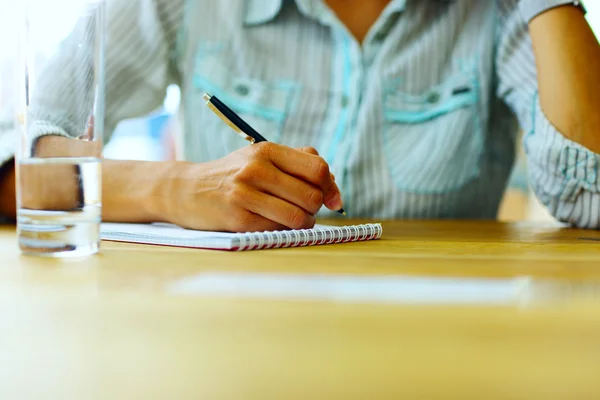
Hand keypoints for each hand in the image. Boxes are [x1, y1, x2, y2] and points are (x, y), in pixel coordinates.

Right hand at [153, 143, 342, 231]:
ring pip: (298, 217)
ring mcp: (244, 194)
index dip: (330, 187)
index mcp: (267, 150)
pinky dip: (282, 231)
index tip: (331, 200)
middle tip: (303, 209)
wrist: (186, 189)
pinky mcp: (237, 218)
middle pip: (311, 196)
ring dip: (303, 223)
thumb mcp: (261, 158)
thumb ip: (298, 162)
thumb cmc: (232, 175)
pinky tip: (271, 224)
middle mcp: (256, 169)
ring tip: (292, 220)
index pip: (318, 169)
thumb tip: (333, 185)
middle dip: (315, 208)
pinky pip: (278, 230)